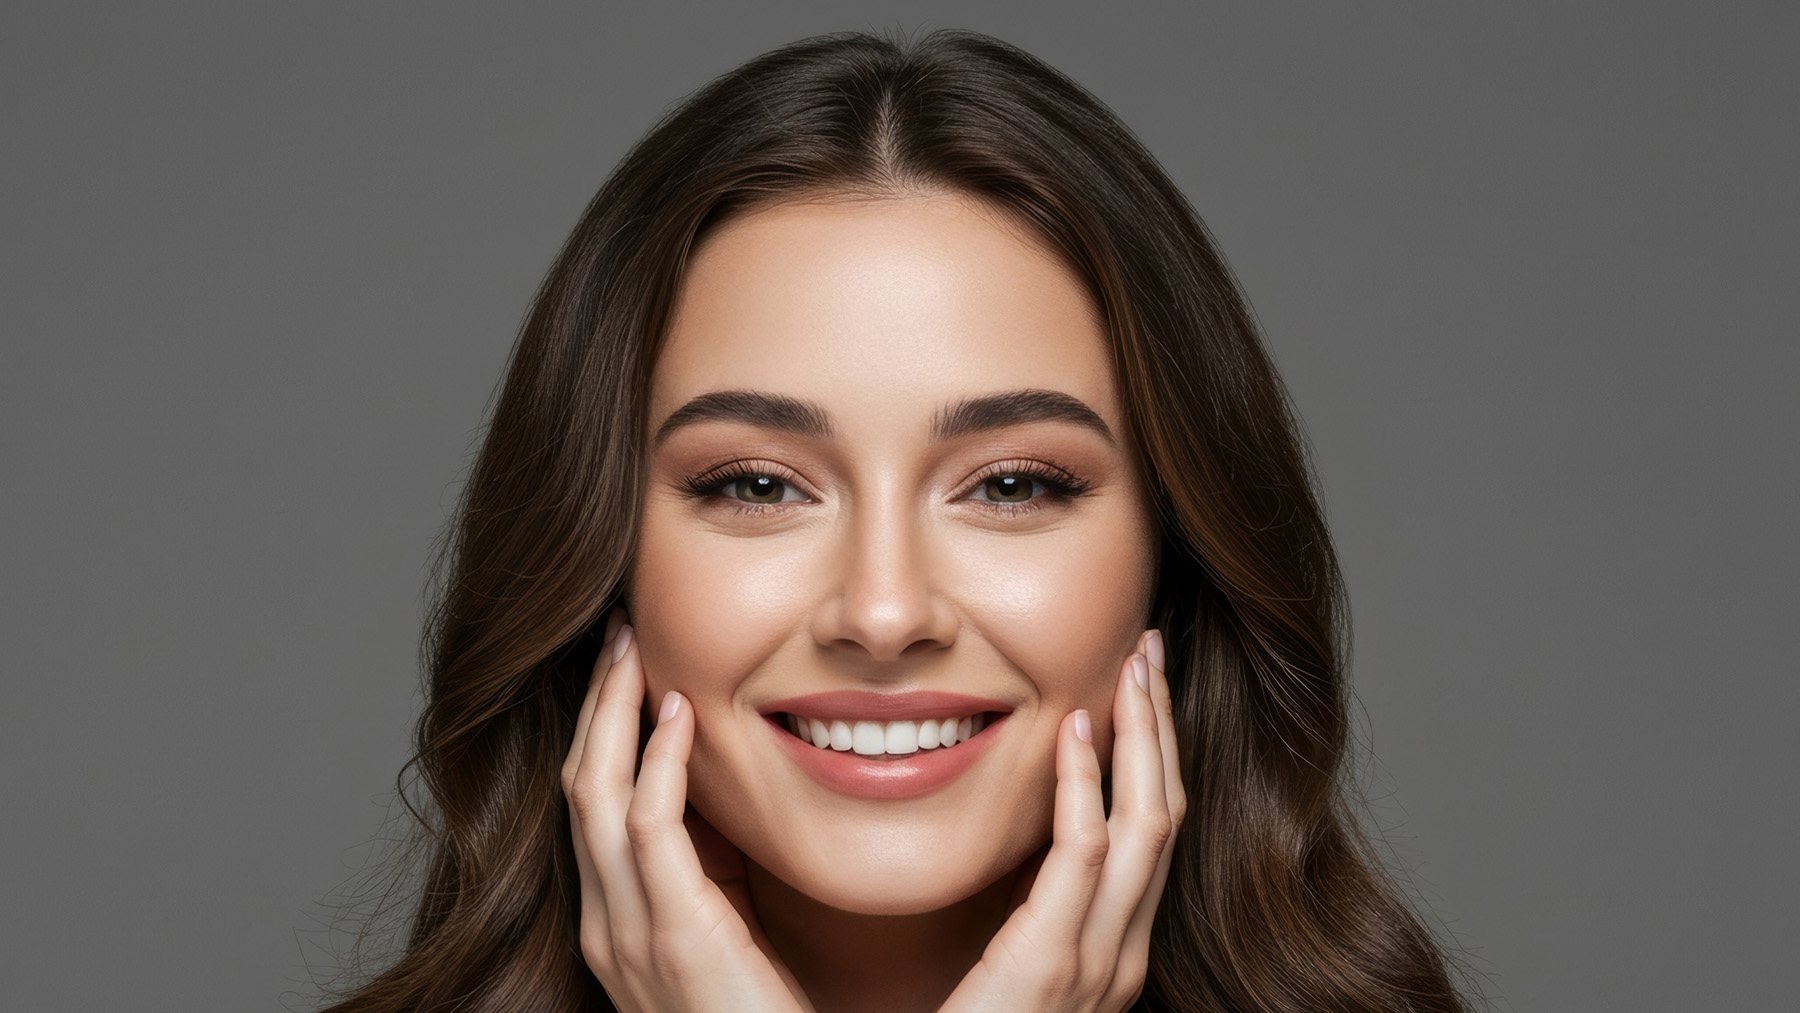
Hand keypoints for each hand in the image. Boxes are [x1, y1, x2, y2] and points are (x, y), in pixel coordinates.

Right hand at [560, 611, 814, 1012]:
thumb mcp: (734, 926)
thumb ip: (719, 867)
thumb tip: (730, 797)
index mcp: (623, 917)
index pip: (596, 801)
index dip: (606, 727)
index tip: (631, 663)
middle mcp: (609, 921)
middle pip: (579, 784)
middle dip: (595, 703)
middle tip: (619, 631)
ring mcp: (629, 932)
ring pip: (594, 794)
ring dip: (611, 713)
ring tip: (631, 647)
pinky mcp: (670, 936)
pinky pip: (644, 830)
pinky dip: (653, 763)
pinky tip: (675, 712)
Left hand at [939, 630, 1185, 1012]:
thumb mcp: (1002, 968)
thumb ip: (1012, 908)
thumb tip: (997, 840)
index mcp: (1107, 951)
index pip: (1149, 830)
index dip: (1152, 753)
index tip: (1134, 685)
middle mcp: (1118, 954)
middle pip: (1166, 814)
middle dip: (1163, 726)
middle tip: (1152, 647)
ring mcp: (1097, 964)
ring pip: (1147, 824)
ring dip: (1145, 736)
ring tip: (1133, 665)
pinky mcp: (1052, 965)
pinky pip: (1085, 857)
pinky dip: (1087, 787)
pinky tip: (1074, 731)